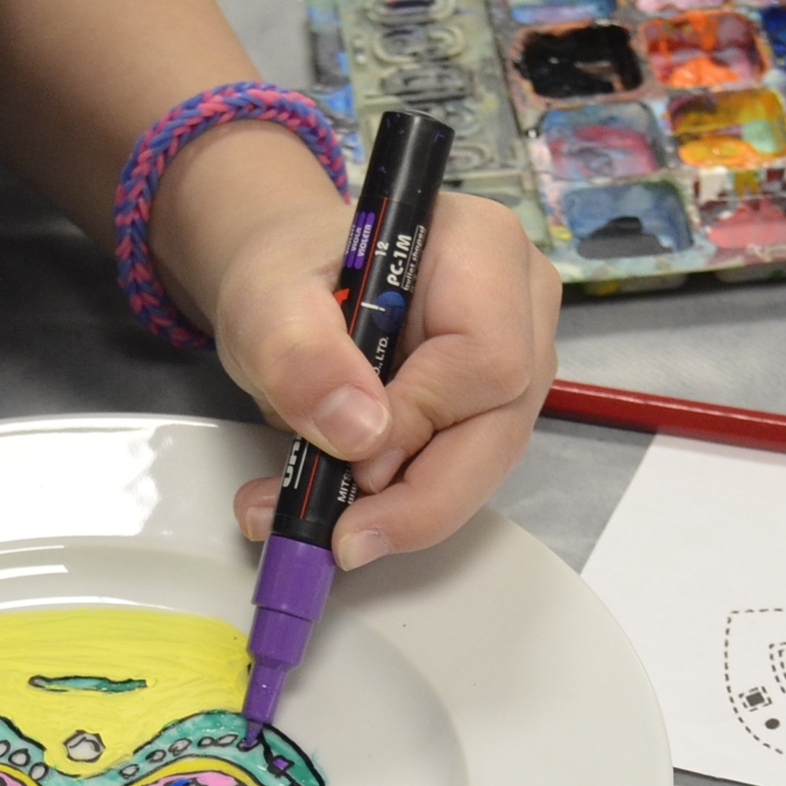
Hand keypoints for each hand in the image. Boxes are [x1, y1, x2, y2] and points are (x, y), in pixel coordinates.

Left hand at [205, 180, 559, 567]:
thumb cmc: (288, 273)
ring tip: (314, 515)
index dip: (422, 423)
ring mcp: (516, 359)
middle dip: (419, 496)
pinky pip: (458, 470)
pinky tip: (334, 505)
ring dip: (400, 507)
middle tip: (344, 536)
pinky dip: (394, 501)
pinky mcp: (488, 407)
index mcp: (480, 249)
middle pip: (501, 426)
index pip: (488, 360)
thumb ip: (301, 357)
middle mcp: (519, 304)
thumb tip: (360, 433)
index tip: (353, 461)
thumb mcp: (266, 302)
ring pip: (483, 462)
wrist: (286, 286)